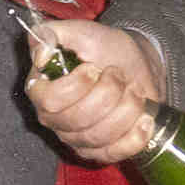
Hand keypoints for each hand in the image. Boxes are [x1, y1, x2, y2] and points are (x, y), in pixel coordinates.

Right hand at [22, 18, 165, 164]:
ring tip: (134, 90)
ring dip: (125, 109)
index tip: (95, 68)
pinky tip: (144, 119)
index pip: (50, 100)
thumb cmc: (106, 49)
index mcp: (41, 89)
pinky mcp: (99, 152)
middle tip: (119, 74)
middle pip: (77, 119)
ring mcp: (76, 139)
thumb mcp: (80, 32)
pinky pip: (114, 153)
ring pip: (99, 136)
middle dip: (108, 93)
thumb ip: (51, 34)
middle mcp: (53, 119)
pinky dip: (134, 136)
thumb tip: (40, 56)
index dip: (76, 86)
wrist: (137, 66)